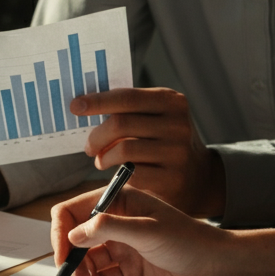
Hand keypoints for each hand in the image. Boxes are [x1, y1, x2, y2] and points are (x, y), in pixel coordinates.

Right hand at [50, 187, 274, 275]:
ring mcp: (121, 246)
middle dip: (72, 260)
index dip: (61, 233)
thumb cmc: (187, 240)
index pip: (73, 211)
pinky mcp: (129, 269)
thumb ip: (109, 228)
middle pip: (76, 239)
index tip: (63, 257)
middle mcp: (116, 222)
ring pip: (87, 261)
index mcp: (118, 202)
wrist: (215, 267)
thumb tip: (74, 234)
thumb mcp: (147, 230)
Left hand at [72, 88, 225, 217]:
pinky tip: (118, 173)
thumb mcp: (157, 118)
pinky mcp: (173, 178)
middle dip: (96, 136)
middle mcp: (178, 124)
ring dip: (104, 157)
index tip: (75, 106)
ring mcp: (177, 152)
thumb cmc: (165, 143)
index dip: (97, 101)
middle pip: (121, 124)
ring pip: (124, 150)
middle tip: (88, 146)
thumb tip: (85, 105)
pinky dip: (118, 173)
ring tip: (101, 160)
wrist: (198, 176)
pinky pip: (133, 173)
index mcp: (171, 101)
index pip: (127, 97)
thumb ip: (130, 110)